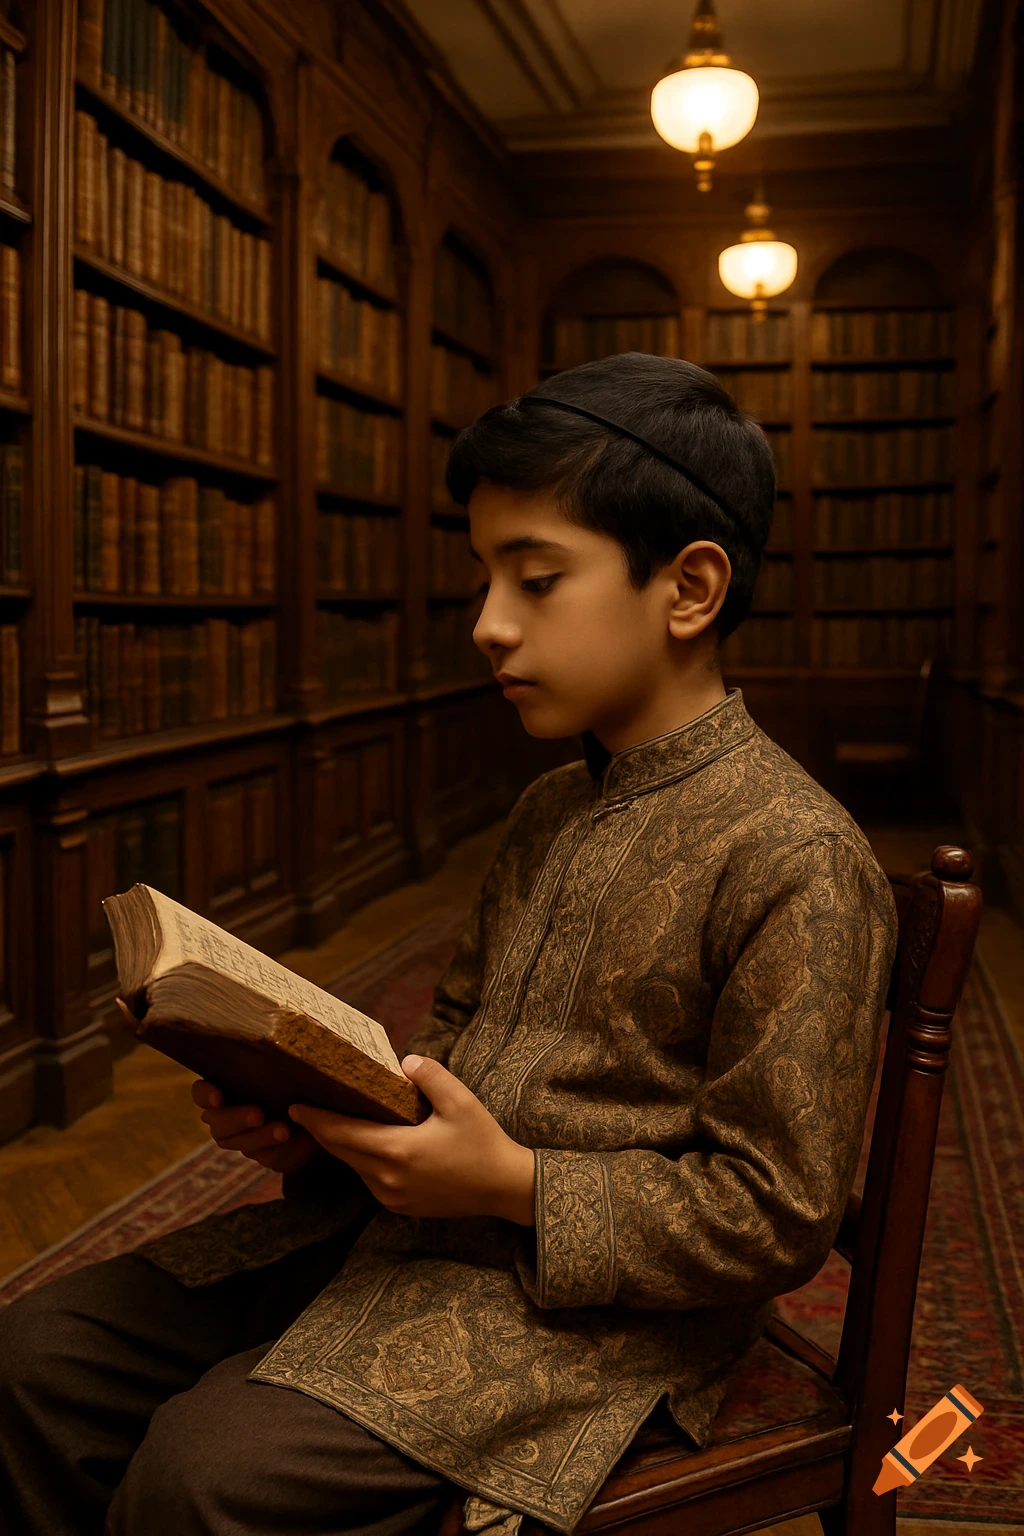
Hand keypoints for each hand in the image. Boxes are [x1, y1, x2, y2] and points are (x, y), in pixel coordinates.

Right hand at [191, 1079, 324, 1175]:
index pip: (201, 1092)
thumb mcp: (286, 1071)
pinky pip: (262, 1155)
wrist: (318, 1112)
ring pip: (237, 1141)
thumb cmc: (296, 1080)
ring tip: (283, 1130)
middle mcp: (225, 1115)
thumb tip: (278, 1056)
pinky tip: (289, 1142)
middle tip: (258, 1115)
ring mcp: (240, 1138)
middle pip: (216, 1121)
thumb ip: (274, 1068)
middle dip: (236, 1118)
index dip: (205, 1095)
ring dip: (260, 1136)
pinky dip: (275, 1149)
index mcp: (225, 1088)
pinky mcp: (262, 1154)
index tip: (218, 1098)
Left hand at [288, 1055, 535, 1223]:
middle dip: (322, 1130)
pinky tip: (366, 1143)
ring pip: (355, 1166)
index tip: (294, 1106)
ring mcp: (392, 1197)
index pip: (342, 1133)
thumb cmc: (483, 1142)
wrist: (505, 1188)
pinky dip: (361, 1160)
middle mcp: (387, 1178)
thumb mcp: (461, 1101)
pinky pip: (370, 1179)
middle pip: (342, 1151)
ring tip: (333, 1121)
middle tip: (306, 1108)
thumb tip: (404, 1061)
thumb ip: (430, 1076)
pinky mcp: (400, 1206)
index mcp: (397, 1151)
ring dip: (343, 1145)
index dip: (315, 1119)